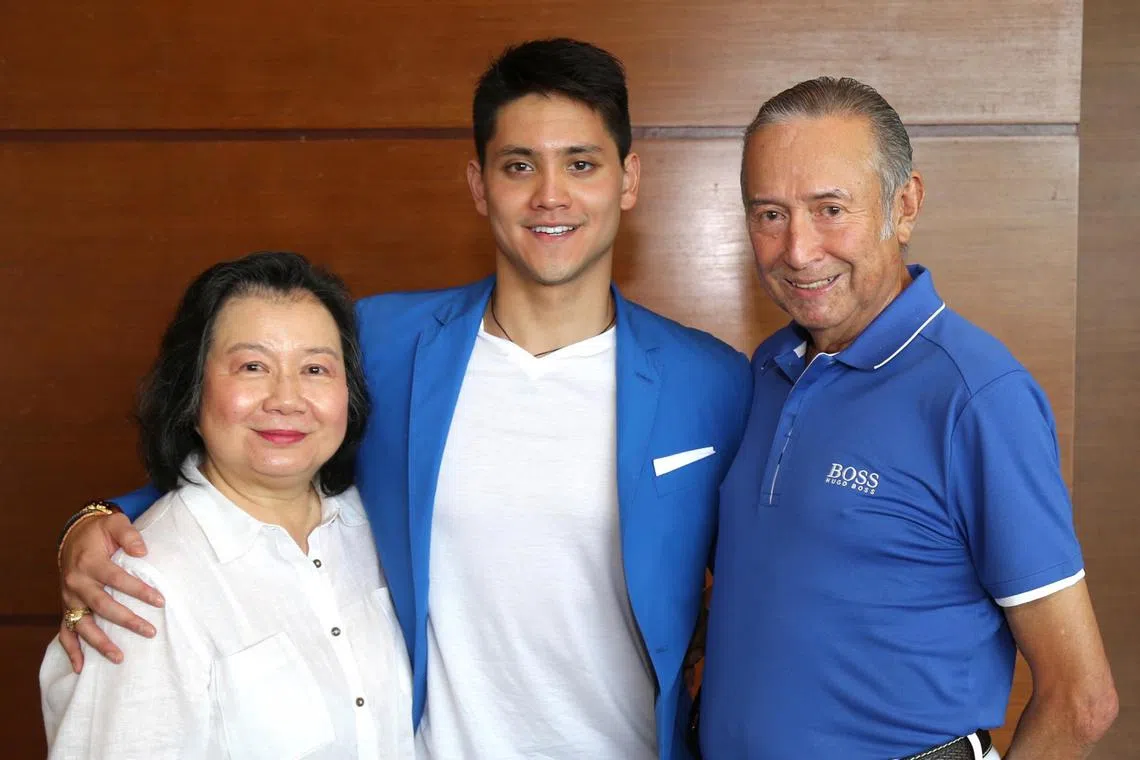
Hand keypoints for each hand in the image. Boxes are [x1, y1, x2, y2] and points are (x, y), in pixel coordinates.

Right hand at [58, 512, 162, 671]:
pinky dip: (71, 650)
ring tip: (119, 657)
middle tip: (150, 632)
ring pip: (82, 625)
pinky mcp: (67, 607)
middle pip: (102, 606)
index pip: (117, 579)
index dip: (138, 591)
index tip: (160, 601)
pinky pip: (64, 632)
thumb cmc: (99, 531)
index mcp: (89, 562)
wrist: (73, 536)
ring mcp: (69, 598)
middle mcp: (76, 583)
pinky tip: (80, 667)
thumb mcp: (114, 523)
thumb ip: (129, 534)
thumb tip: (143, 552)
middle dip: (126, 621)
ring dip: (99, 643)